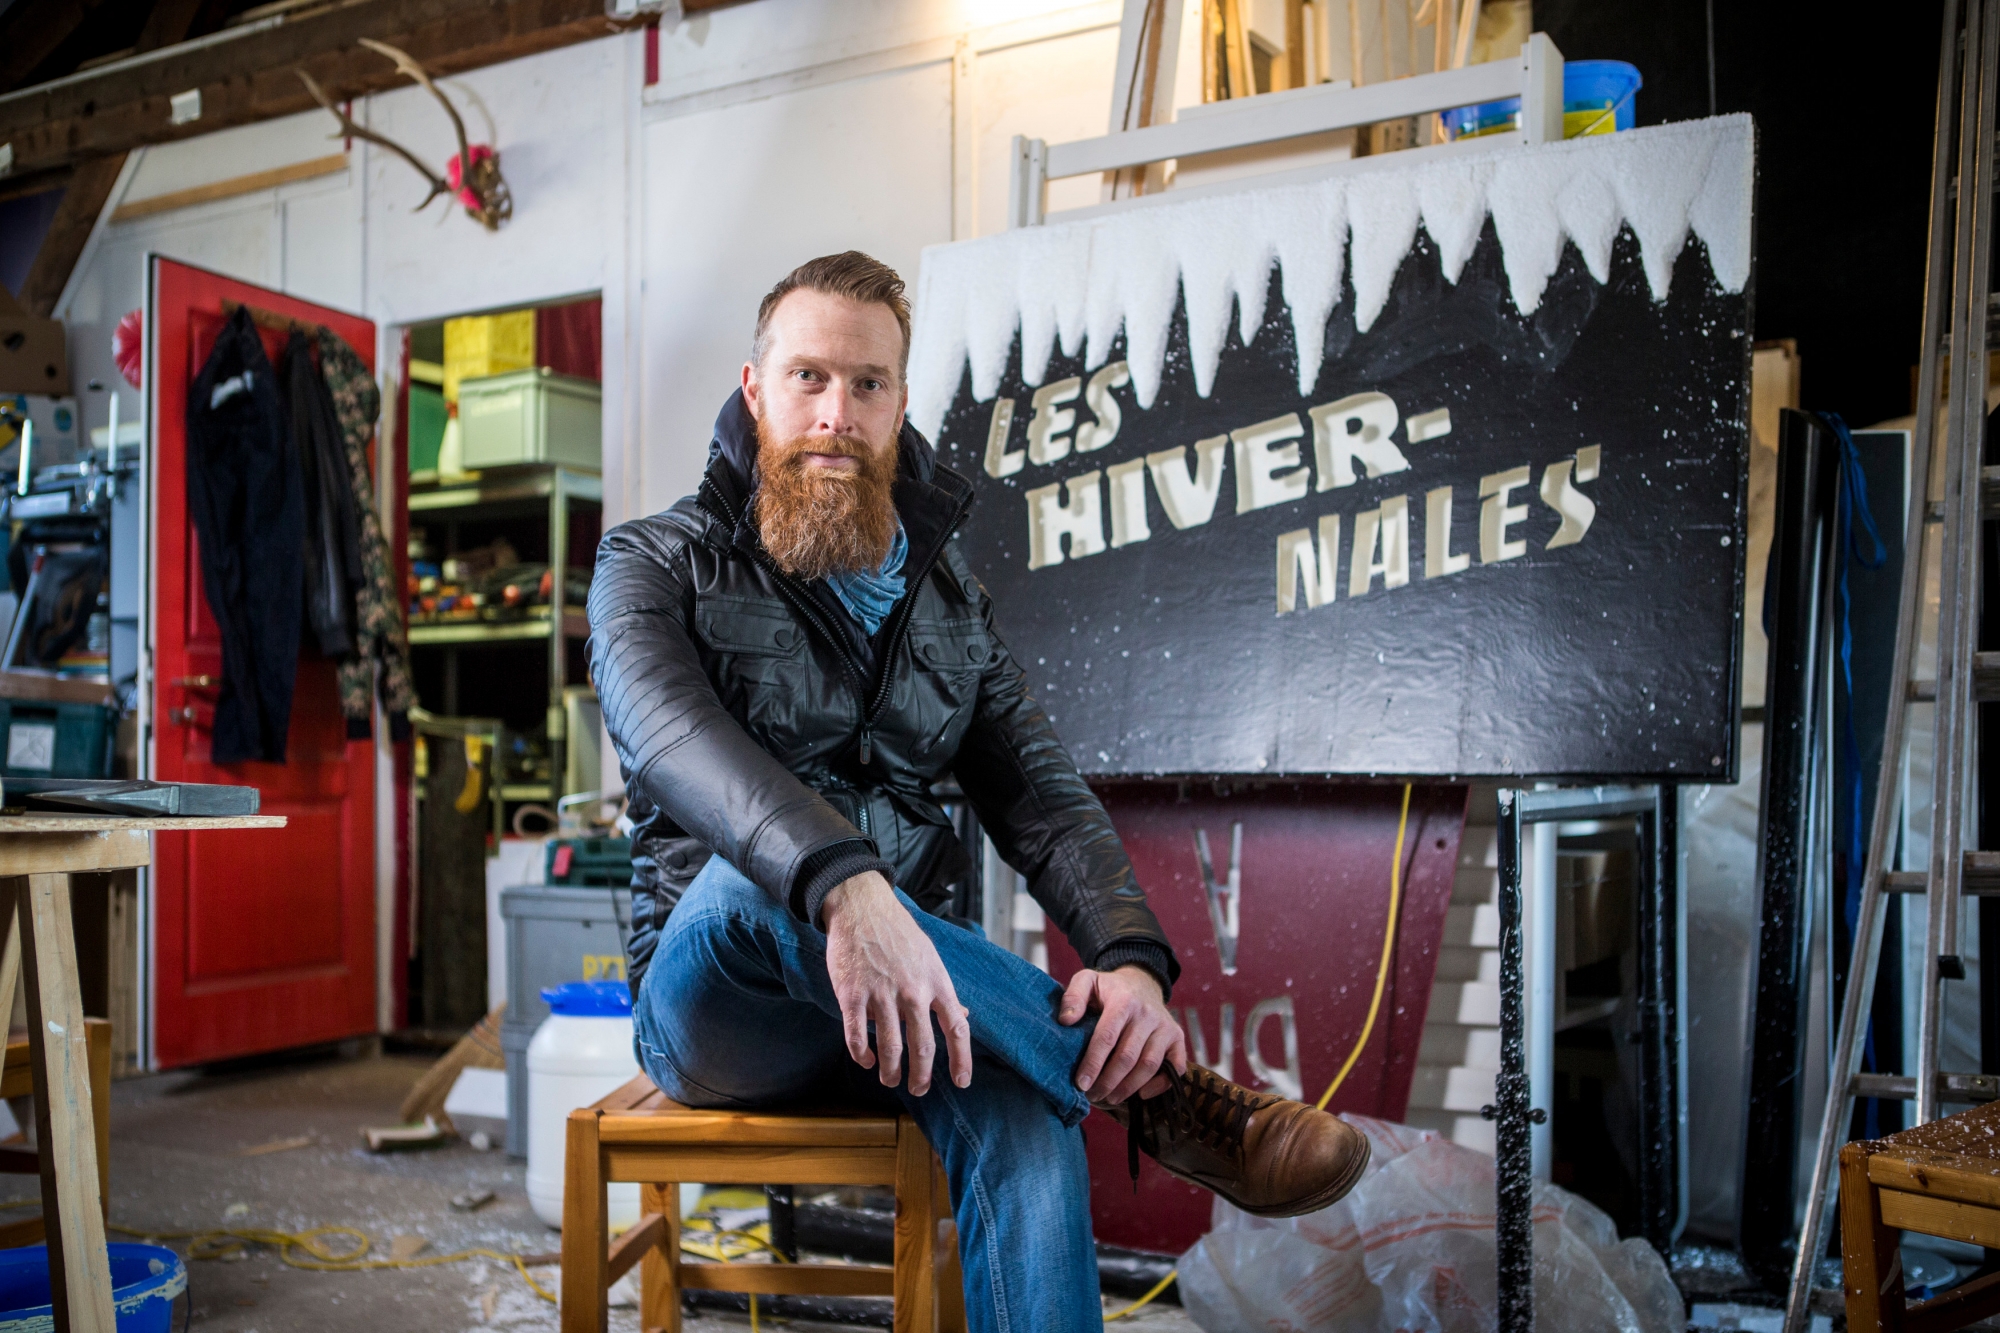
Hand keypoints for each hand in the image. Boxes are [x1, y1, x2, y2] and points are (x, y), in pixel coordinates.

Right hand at [822, 871, 971, 1095]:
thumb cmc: (898, 932)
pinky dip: (862, 1055)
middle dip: (921, 1075)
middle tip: (918, 1089)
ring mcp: (881, 994)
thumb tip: (963, 1015)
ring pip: (890, 1047)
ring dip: (891, 1071)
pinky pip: (856, 1036)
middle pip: (923, 1046)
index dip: (961, 1059)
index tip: (961, 1082)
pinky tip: (865, 1060)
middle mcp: (912, 991)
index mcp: (936, 982)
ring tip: (890, 1080)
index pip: (956, 1028)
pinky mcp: (852, 995)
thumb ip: (944, 990)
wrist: (861, 906)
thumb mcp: (930, 957)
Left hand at [1059, 965, 1186, 1103]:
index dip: (1093, 1063)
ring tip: (1110, 1098)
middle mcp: (1148, 1014)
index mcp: (1124, 1000)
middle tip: (1092, 1096)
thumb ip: (1073, 996)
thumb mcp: (1088, 981)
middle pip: (1128, 1056)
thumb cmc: (1110, 989)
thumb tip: (1066, 1020)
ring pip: (1149, 1065)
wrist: (1142, 983)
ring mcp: (1165, 1027)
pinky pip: (1176, 1067)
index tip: (1081, 1084)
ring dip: (1129, 1087)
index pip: (1107, 1037)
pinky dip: (1160, 1085)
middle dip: (1108, 1082)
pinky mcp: (1178, 1038)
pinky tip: (1141, 1094)